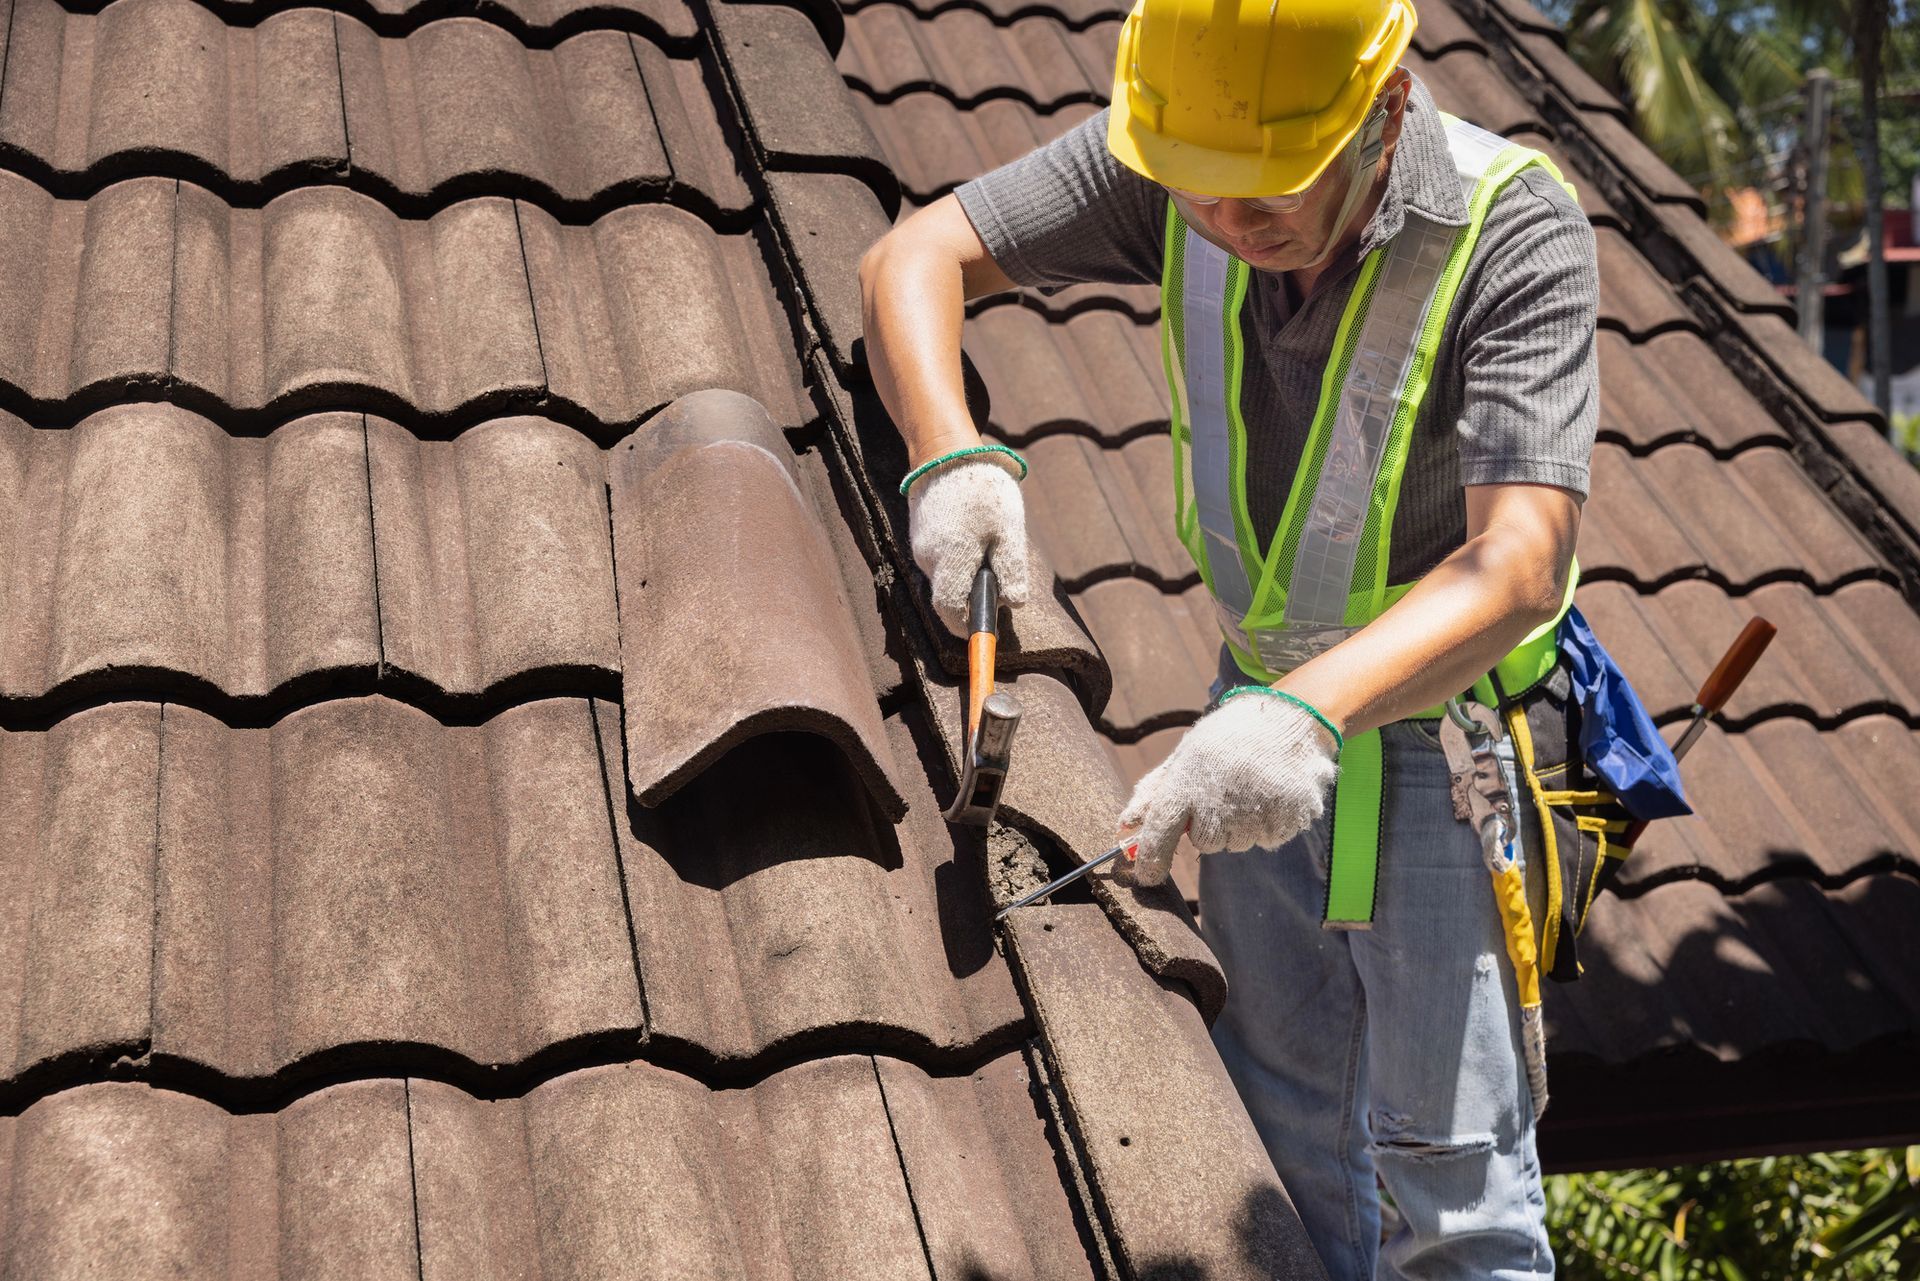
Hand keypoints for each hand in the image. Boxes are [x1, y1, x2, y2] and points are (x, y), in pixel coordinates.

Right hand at [907, 457, 1030, 626]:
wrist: (946, 451)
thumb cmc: (983, 489)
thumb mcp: (1008, 528)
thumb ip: (1010, 568)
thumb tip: (1013, 604)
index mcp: (951, 558)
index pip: (950, 610)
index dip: (966, 627)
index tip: (983, 634)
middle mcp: (929, 558)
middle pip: (951, 594)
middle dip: (974, 595)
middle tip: (1001, 571)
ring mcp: (920, 548)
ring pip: (946, 576)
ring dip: (968, 573)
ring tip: (989, 542)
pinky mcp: (920, 537)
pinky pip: (941, 560)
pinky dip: (959, 558)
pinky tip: (974, 535)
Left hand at [1115, 692, 1338, 886]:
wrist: (1287, 717)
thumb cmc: (1228, 738)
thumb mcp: (1186, 755)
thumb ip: (1154, 792)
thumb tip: (1124, 826)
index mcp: (1188, 781)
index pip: (1160, 831)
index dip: (1151, 858)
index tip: (1147, 876)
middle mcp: (1220, 802)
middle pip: (1205, 843)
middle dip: (1209, 827)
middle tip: (1221, 795)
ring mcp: (1257, 812)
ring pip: (1238, 843)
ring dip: (1239, 826)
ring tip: (1249, 789)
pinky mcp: (1288, 819)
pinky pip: (1268, 840)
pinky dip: (1268, 823)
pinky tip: (1271, 794)